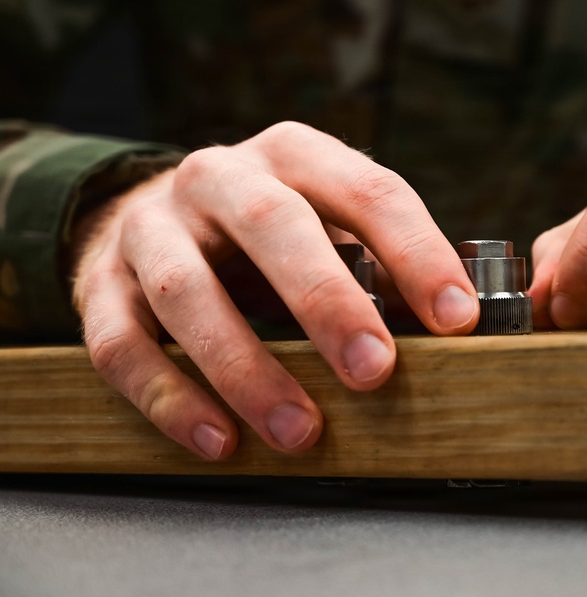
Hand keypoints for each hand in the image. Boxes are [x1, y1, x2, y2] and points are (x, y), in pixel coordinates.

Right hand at [72, 121, 479, 459]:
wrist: (150, 216)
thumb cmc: (270, 236)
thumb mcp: (330, 224)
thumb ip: (389, 266)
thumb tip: (476, 326)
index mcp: (294, 155)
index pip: (368, 190)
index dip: (416, 253)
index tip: (456, 318)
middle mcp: (219, 178)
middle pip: (275, 227)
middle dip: (329, 303)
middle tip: (374, 371)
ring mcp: (152, 229)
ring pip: (190, 291)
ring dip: (247, 368)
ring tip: (299, 431)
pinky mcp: (100, 283)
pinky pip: (122, 344)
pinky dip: (170, 397)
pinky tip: (219, 441)